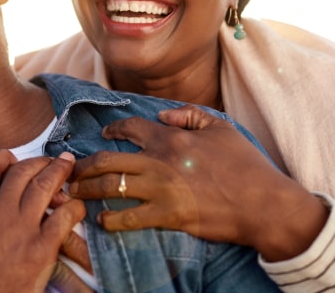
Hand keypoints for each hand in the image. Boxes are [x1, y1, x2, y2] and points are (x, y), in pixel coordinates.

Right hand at [0, 150, 86, 291]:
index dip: (4, 157)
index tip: (12, 159)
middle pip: (23, 171)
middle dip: (39, 161)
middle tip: (49, 160)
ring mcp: (22, 229)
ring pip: (46, 187)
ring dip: (59, 172)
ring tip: (67, 166)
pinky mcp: (42, 249)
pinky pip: (64, 218)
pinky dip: (73, 207)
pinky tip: (75, 206)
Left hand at [68, 105, 326, 259]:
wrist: (263, 203)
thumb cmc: (246, 164)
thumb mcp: (221, 127)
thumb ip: (190, 115)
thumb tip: (164, 115)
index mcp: (171, 138)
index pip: (130, 128)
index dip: (112, 130)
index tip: (103, 136)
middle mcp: (160, 161)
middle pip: (108, 160)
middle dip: (84, 165)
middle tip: (70, 171)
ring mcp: (161, 190)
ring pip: (112, 186)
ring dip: (88, 190)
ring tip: (74, 194)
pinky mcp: (168, 216)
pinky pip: (130, 217)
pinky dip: (111, 219)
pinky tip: (102, 220)